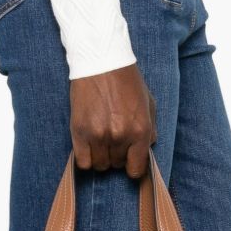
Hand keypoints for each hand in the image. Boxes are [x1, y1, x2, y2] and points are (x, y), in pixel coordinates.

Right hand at [70, 64, 156, 178]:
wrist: (101, 62)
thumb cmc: (126, 81)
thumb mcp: (148, 103)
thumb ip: (151, 129)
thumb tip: (148, 149)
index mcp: (140, 130)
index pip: (136, 168)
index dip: (133, 167)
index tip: (129, 162)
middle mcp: (120, 136)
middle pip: (117, 165)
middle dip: (117, 156)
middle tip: (114, 140)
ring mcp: (99, 135)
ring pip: (100, 165)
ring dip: (101, 156)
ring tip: (101, 140)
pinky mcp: (80, 132)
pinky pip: (83, 162)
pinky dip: (86, 158)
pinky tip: (89, 146)